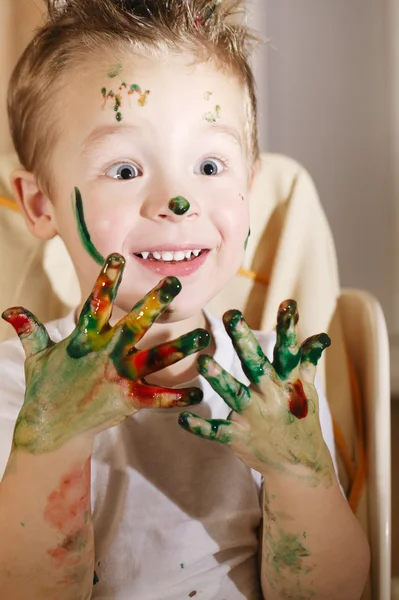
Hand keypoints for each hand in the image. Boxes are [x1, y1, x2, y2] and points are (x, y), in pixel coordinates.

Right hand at [3, 254, 208, 453]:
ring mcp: (118, 376)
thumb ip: (30, 329)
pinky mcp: (127, 400)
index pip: (96, 302)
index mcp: (85, 339)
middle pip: (134, 323)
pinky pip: (157, 397)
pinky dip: (177, 396)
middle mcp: (105, 353)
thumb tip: (9, 310)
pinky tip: (197, 392)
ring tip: (204, 336)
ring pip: (155, 357)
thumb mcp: (36, 356)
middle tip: (174, 283)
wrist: (49, 430)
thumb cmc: (44, 389)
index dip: (107, 279)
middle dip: (154, 303)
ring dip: (181, 347)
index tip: (118, 257)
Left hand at [179, 300, 332, 482]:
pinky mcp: (240, 437)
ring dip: (220, 379)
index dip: (289, 327)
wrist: (300, 468)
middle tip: (232, 315)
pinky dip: (200, 427)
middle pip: (257, 364)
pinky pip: (217, 431)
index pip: (288, 349)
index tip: (288, 303)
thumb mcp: (309, 392)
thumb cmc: (301, 421)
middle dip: (245, 340)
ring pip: (236, 394)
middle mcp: (272, 395)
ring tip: (203, 363)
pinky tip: (182, 418)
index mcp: (288, 382)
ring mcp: (256, 417)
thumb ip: (307, 363)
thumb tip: (319, 337)